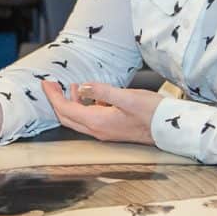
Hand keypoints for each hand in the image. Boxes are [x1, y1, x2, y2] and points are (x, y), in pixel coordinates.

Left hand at [41, 80, 159, 145]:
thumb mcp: (126, 97)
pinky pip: (91, 119)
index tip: (45, 83)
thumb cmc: (152, 112)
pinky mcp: (113, 130)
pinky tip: (92, 96)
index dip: (53, 96)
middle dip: (57, 100)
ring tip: (72, 86)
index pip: (66, 110)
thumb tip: (82, 87)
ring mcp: (105, 132)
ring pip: (79, 119)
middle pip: (68, 117)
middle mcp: (98, 130)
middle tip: (51, 85)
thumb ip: (101, 91)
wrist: (170, 128)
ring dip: (72, 103)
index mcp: (98, 122)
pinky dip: (85, 106)